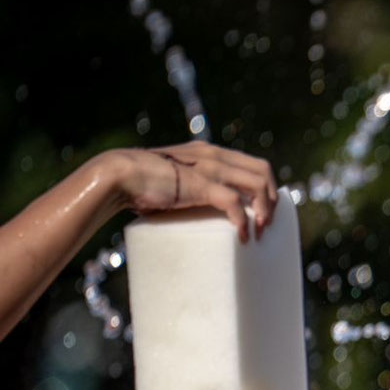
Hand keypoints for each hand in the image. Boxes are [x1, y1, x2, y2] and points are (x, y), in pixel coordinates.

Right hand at [106, 143, 279, 242]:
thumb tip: (201, 222)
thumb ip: (193, 192)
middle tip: (266, 225)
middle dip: (273, 199)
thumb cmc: (142, 186)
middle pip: (264, 171)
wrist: (116, 176)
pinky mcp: (199, 184)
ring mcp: (208, 168)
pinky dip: (243, 221)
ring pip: (257, 184)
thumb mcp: (177, 184)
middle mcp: (214, 155)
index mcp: (211, 153)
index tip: (265, 213)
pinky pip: (234, 202)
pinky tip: (243, 237)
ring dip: (264, 210)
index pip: (254, 164)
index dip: (268, 188)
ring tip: (258, 233)